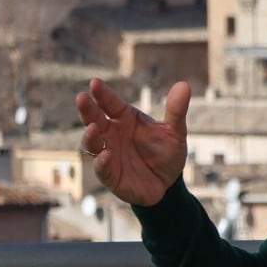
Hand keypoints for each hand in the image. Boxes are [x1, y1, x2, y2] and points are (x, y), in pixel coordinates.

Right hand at [76, 78, 190, 207]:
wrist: (168, 183)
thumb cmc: (166, 152)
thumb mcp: (174, 131)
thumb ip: (176, 110)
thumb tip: (184, 85)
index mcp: (125, 118)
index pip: (110, 103)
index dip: (102, 93)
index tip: (95, 82)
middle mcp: (111, 133)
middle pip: (93, 119)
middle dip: (87, 109)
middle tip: (82, 98)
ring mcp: (108, 154)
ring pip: (91, 143)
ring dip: (90, 136)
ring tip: (93, 128)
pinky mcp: (110, 175)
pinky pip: (102, 168)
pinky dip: (101, 162)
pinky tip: (105, 156)